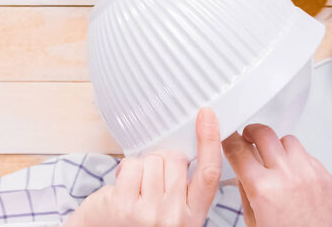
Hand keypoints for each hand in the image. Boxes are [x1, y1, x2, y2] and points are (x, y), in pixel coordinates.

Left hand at [65, 108, 221, 226]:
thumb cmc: (136, 220)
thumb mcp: (170, 209)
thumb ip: (181, 185)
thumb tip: (182, 146)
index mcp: (193, 216)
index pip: (209, 174)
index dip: (209, 141)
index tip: (207, 114)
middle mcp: (175, 218)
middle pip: (176, 160)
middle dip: (160, 159)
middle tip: (149, 178)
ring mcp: (150, 214)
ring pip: (153, 160)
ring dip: (141, 166)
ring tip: (135, 187)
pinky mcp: (125, 207)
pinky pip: (133, 165)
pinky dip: (125, 169)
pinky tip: (122, 187)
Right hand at [222, 124, 331, 226]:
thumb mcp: (254, 221)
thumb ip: (246, 192)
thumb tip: (241, 173)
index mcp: (263, 189)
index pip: (238, 150)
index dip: (229, 139)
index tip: (228, 137)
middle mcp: (287, 176)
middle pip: (263, 134)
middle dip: (251, 133)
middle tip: (248, 138)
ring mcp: (308, 174)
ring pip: (287, 140)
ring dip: (276, 146)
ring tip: (273, 158)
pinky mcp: (325, 176)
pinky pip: (306, 154)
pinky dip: (296, 158)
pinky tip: (292, 171)